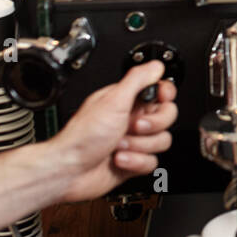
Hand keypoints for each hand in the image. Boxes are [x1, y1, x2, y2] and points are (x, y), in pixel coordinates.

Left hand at [50, 59, 177, 202]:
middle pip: (167, 116)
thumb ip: (137, 80)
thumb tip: (155, 65)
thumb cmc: (82, 137)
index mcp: (127, 100)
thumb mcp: (113, 101)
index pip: (160, 90)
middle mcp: (132, 118)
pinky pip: (152, 161)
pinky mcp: (135, 161)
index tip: (159, 99)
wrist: (70, 171)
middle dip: (152, 125)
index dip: (164, 95)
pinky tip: (119, 159)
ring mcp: (134, 140)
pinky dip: (136, 162)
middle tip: (133, 125)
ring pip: (161, 140)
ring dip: (139, 145)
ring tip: (118, 144)